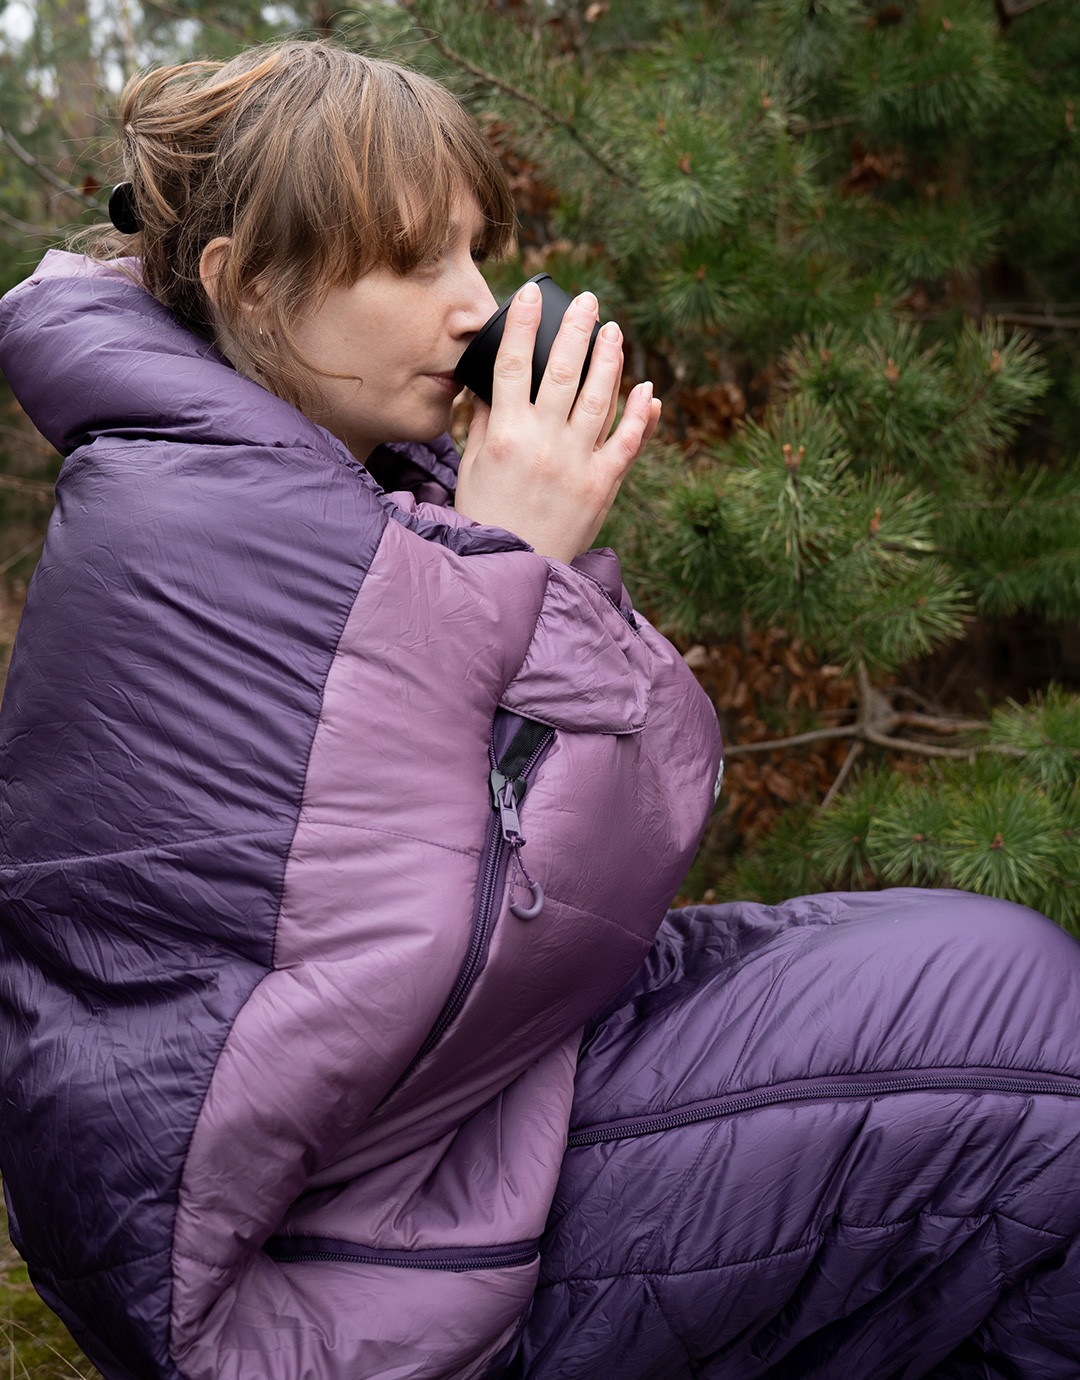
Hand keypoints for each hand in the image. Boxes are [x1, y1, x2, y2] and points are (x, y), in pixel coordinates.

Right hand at [454, 280, 661, 562]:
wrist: (513, 569)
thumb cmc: (486, 518)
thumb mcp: (473, 469)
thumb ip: (482, 424)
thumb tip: (488, 385)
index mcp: (504, 435)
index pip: (514, 365)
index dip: (524, 324)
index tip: (532, 294)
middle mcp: (542, 443)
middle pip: (563, 371)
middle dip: (578, 329)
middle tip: (590, 299)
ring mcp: (576, 464)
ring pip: (600, 398)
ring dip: (610, 359)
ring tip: (614, 331)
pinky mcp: (601, 486)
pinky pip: (627, 443)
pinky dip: (640, 416)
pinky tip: (647, 390)